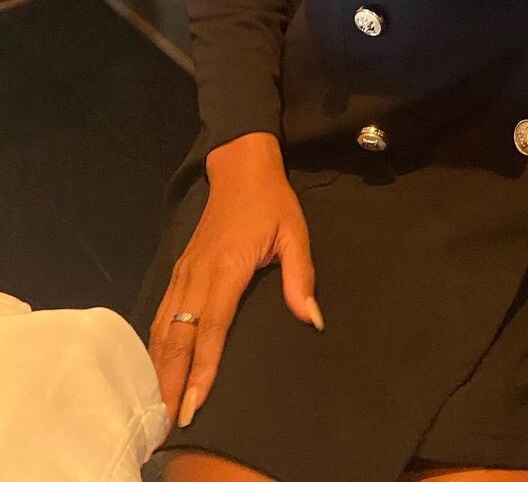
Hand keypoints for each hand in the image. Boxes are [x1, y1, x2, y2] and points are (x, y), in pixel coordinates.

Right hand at [149, 145, 323, 432]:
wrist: (240, 168)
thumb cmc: (271, 202)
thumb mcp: (295, 232)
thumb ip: (300, 277)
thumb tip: (312, 317)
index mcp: (227, 267)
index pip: (213, 328)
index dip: (203, 368)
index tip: (195, 403)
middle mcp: (198, 274)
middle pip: (179, 336)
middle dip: (172, 380)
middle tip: (167, 420)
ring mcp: (184, 272)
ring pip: (164, 328)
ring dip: (159, 368)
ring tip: (158, 405)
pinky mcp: (179, 270)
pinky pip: (161, 313)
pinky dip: (155, 345)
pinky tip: (154, 367)